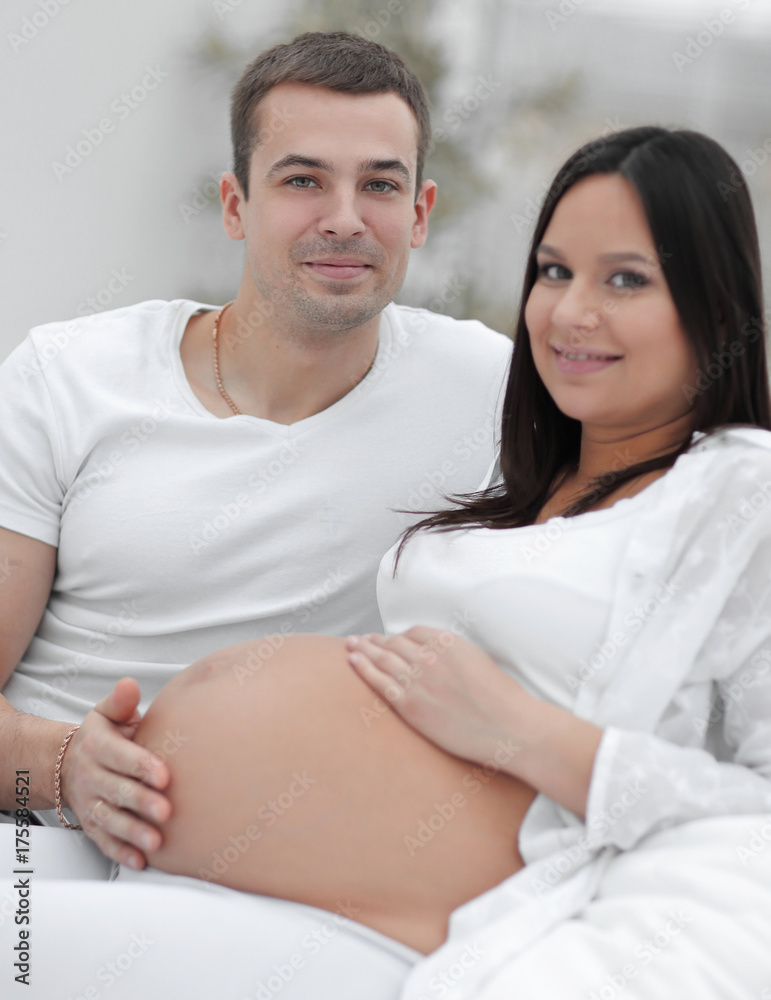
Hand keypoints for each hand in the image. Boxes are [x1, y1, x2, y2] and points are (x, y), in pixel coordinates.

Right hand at [60, 678, 170, 868]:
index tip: (164, 774)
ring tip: (156, 841)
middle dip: (141, 802)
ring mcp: (90, 803)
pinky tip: (140, 860)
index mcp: (98, 747)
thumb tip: (129, 686)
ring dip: (133, 832)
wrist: (67, 764)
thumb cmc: (101, 737)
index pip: (120, 756)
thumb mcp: (106, 714)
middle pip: (117, 791)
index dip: (141, 766)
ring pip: (110, 820)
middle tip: (166, 810)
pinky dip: (121, 852)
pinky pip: (104, 841)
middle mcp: (91, 777)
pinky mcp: (92, 825)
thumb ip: (121, 702)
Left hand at [346, 626, 530, 768]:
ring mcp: (418, 680)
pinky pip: (380, 682)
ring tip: (351, 646)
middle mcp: (430, 656)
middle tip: (360, 639)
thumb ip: (452, 652)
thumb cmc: (501, 698)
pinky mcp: (411, 705)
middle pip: (393, 643)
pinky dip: (363, 669)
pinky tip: (352, 661)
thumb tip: (436, 653)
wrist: (509, 727)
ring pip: (382, 658)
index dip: (397, 636)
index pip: (412, 632)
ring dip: (363, 649)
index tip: (388, 638)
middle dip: (375, 640)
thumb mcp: (477, 660)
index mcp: (448, 642)